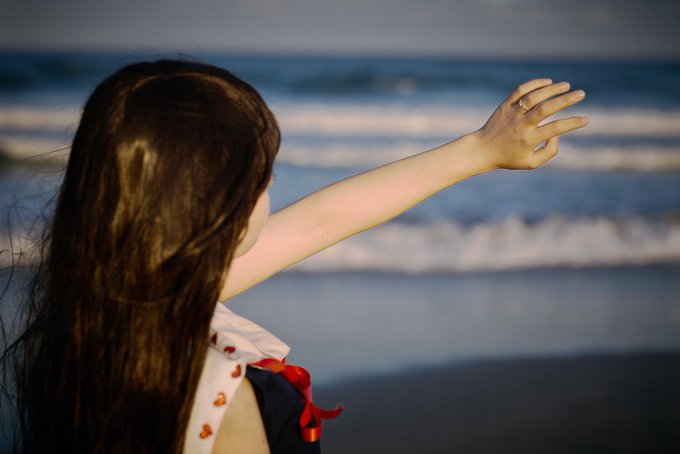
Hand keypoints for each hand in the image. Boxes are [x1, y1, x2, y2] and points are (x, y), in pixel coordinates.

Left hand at [472, 78, 588, 170]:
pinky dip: (534, 84)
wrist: (482, 150)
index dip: (572, 123)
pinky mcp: (505, 105)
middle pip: (545, 109)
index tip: (586, 120)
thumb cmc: (510, 157)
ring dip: (551, 89)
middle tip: (581, 94)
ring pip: (533, 97)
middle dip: (565, 100)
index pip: (554, 129)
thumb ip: (549, 152)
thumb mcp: (531, 163)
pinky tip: (548, 82)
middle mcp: (521, 125)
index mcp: (529, 140)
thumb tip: (558, 134)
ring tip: (567, 85)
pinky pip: (520, 91)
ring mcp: (512, 114)